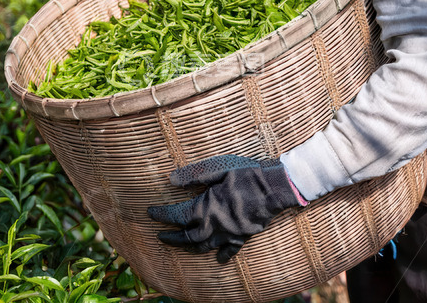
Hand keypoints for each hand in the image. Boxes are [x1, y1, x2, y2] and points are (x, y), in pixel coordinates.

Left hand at [147, 155, 305, 262]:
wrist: (276, 188)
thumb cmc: (247, 174)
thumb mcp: (218, 168)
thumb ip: (194, 175)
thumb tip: (170, 180)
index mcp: (206, 207)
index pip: (177, 215)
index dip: (162, 214)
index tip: (150, 212)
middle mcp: (215, 225)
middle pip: (187, 236)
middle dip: (171, 237)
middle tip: (159, 235)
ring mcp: (229, 233)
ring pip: (204, 246)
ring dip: (189, 248)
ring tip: (180, 246)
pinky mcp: (243, 236)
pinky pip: (230, 250)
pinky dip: (222, 255)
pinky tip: (217, 259)